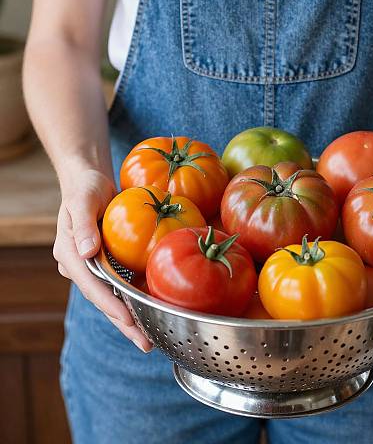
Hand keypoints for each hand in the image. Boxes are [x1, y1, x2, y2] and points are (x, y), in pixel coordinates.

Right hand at [53, 169, 152, 351]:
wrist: (89, 183)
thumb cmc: (86, 188)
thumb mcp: (82, 201)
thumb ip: (84, 226)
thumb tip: (86, 253)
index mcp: (69, 254)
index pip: (91, 284)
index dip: (109, 304)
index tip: (128, 320)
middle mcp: (79, 266)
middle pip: (102, 299)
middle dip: (123, 324)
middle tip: (146, 344)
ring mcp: (92, 267)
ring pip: (111, 298)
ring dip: (129, 318)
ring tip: (149, 338)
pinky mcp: (106, 264)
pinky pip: (119, 286)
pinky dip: (132, 300)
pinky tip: (149, 312)